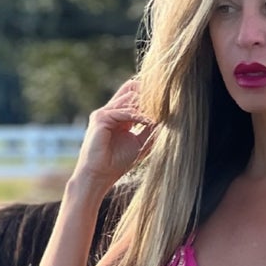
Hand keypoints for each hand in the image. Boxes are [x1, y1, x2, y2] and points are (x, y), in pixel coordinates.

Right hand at [72, 77, 156, 192]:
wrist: (99, 176)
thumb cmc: (116, 163)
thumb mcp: (139, 143)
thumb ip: (149, 130)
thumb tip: (166, 119)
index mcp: (117, 114)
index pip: (133, 93)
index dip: (149, 95)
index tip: (167, 102)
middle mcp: (110, 110)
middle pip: (131, 89)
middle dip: (148, 94)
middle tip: (166, 101)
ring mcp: (104, 112)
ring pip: (129, 98)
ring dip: (146, 105)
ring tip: (161, 112)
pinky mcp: (101, 118)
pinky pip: (124, 112)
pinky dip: (139, 116)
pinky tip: (151, 122)